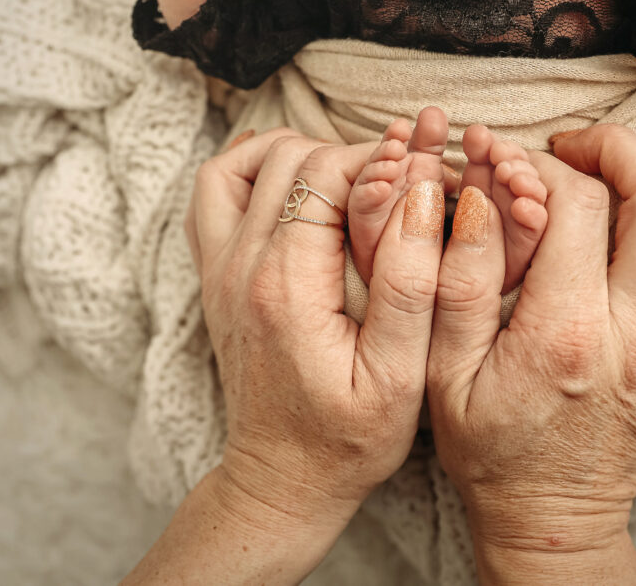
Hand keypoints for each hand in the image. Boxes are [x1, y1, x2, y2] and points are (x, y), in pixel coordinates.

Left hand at [186, 128, 444, 520]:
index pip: (326, 173)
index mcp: (287, 285)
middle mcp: (241, 266)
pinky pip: (213, 193)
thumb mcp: (398, 374)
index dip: (382, 159)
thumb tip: (421, 197)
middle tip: (396, 183)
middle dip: (350, 154)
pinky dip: (253, 171)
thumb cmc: (348, 438)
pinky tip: (296, 187)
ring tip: (347, 181)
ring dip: (298, 154)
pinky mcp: (216, 276)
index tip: (422, 177)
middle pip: (288, 157)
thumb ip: (410, 281)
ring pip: (241, 163)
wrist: (281, 481)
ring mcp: (220, 269)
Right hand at [427, 124, 635, 581]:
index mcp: (566, 332)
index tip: (517, 160)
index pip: (575, 206)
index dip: (543, 164)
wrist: (550, 517)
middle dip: (622, 149)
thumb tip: (476, 198)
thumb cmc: (492, 448)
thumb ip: (457, 282)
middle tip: (583, 144)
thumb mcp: (444, 371)